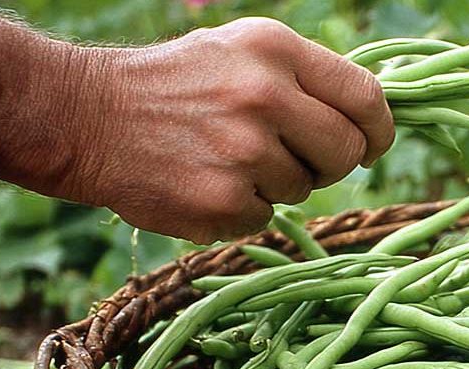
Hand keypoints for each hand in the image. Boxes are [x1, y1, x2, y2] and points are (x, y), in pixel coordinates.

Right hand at [55, 18, 394, 243]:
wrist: (89, 117)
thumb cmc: (178, 84)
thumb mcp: (242, 51)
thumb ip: (306, 78)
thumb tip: (371, 116)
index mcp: (275, 50)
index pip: (365, 96)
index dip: (379, 129)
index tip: (373, 144)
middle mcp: (264, 96)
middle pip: (346, 150)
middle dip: (332, 162)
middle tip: (298, 158)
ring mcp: (243, 152)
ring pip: (304, 188)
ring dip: (278, 184)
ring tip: (228, 159)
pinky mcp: (221, 201)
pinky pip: (264, 217)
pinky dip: (243, 208)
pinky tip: (206, 182)